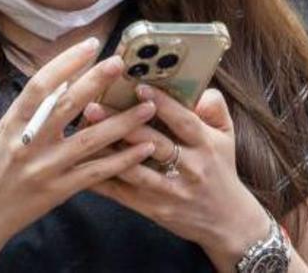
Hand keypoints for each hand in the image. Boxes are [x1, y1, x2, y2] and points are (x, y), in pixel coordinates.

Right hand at [0, 37, 158, 245]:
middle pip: (66, 106)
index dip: (65, 62)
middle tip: (121, 63)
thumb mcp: (8, 129)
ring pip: (90, 140)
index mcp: (13, 121)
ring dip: (122, 122)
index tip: (90, 44)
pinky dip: (122, 159)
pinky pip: (97, 172)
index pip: (40, 85)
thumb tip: (65, 77)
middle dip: (95, 81)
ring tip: (149, 106)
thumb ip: (36, 105)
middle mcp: (29, 143)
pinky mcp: (60, 191)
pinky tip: (145, 147)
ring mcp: (46, 168)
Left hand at [85, 85, 272, 272]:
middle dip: (122, 124)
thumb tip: (199, 90)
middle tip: (94, 106)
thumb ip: (215, 108)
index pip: (184, 121)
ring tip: (82, 133)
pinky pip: (123, 194)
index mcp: (207, 146)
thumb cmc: (221, 170)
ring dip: (107, 152)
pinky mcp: (154, 209)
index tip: (138, 86)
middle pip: (154, 144)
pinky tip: (80, 166)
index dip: (163, 104)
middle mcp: (190, 169)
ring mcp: (171, 192)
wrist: (228, 222)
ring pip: (135, 171)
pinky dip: (101, 180)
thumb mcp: (227, 136)